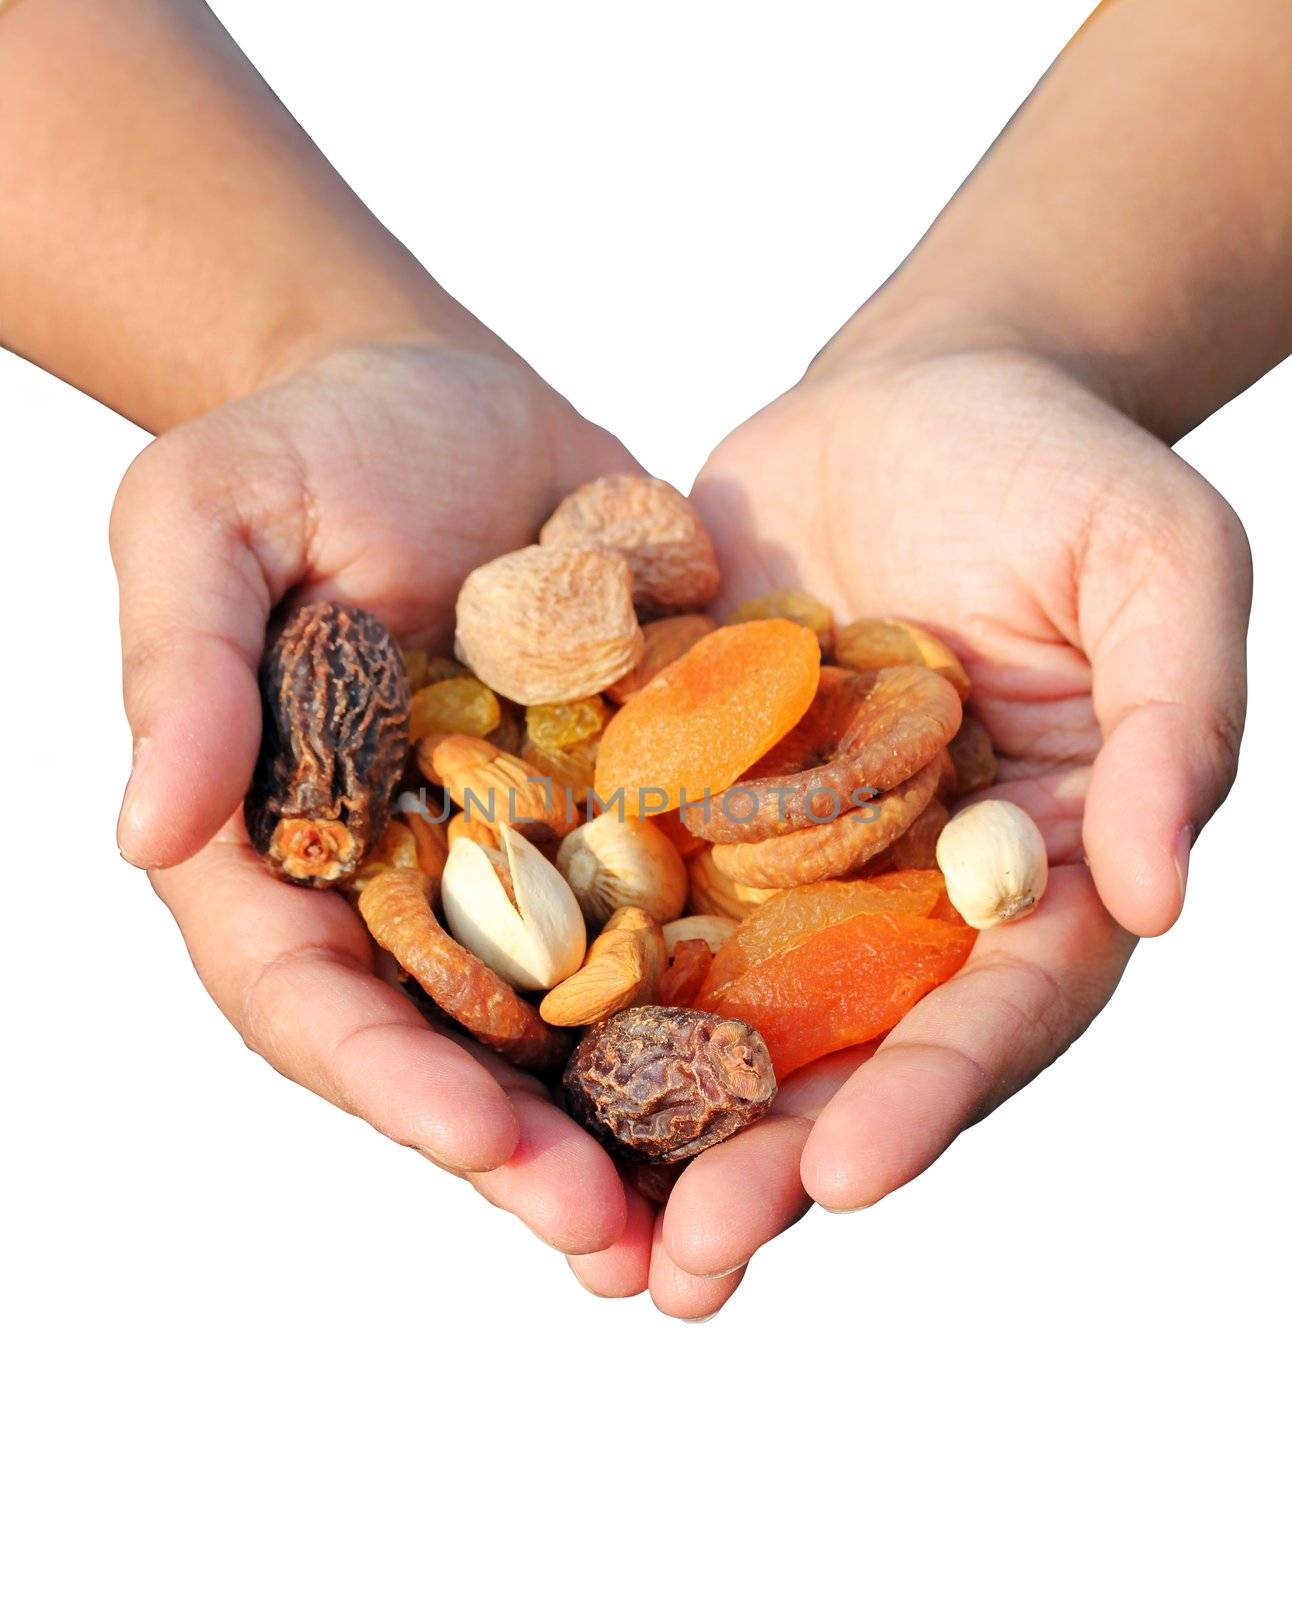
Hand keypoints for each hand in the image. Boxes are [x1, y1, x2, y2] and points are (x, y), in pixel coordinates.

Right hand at [112, 339, 642, 1255]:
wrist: (453, 400)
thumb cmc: (305, 445)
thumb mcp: (207, 519)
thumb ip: (182, 668)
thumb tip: (150, 831)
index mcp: (277, 850)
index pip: (312, 998)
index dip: (392, 1081)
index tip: (485, 1145)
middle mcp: (396, 889)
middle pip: (449, 1051)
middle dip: (526, 1155)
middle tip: (622, 1251)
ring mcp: (512, 868)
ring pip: (566, 1028)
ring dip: (633, 1130)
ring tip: (717, 1223)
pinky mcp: (614, 824)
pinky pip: (665, 932)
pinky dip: (716, 1008)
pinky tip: (795, 1073)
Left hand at [591, 335, 1249, 1313]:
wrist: (920, 392)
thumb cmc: (1064, 472)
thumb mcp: (1160, 569)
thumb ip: (1172, 726)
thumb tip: (1157, 898)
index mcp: (1029, 878)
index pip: (991, 1014)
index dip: (927, 1099)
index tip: (848, 1177)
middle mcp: (900, 896)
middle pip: (839, 1055)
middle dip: (763, 1165)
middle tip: (683, 1274)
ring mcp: (783, 856)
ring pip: (716, 1009)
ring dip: (650, 1120)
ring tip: (574, 1229)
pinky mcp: (683, 796)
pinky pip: (623, 889)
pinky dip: (564, 968)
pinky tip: (487, 1044)